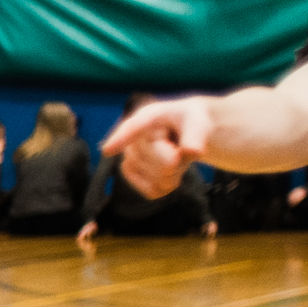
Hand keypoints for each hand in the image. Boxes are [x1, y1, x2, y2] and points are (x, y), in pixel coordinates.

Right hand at [100, 95, 215, 197]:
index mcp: (149, 116)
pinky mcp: (131, 174)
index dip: (120, 139)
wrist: (186, 131)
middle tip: (187, 149)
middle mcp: (132, 136)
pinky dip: (166, 187)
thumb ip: (196, 136)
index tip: (108, 150)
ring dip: (174, 174)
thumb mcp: (199, 123)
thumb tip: (192, 152)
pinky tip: (171, 175)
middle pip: (155, 159)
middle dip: (177, 160)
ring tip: (179, 158)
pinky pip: (151, 190)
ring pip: (154, 178)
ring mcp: (129, 156)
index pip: (133, 128)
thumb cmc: (191, 122)